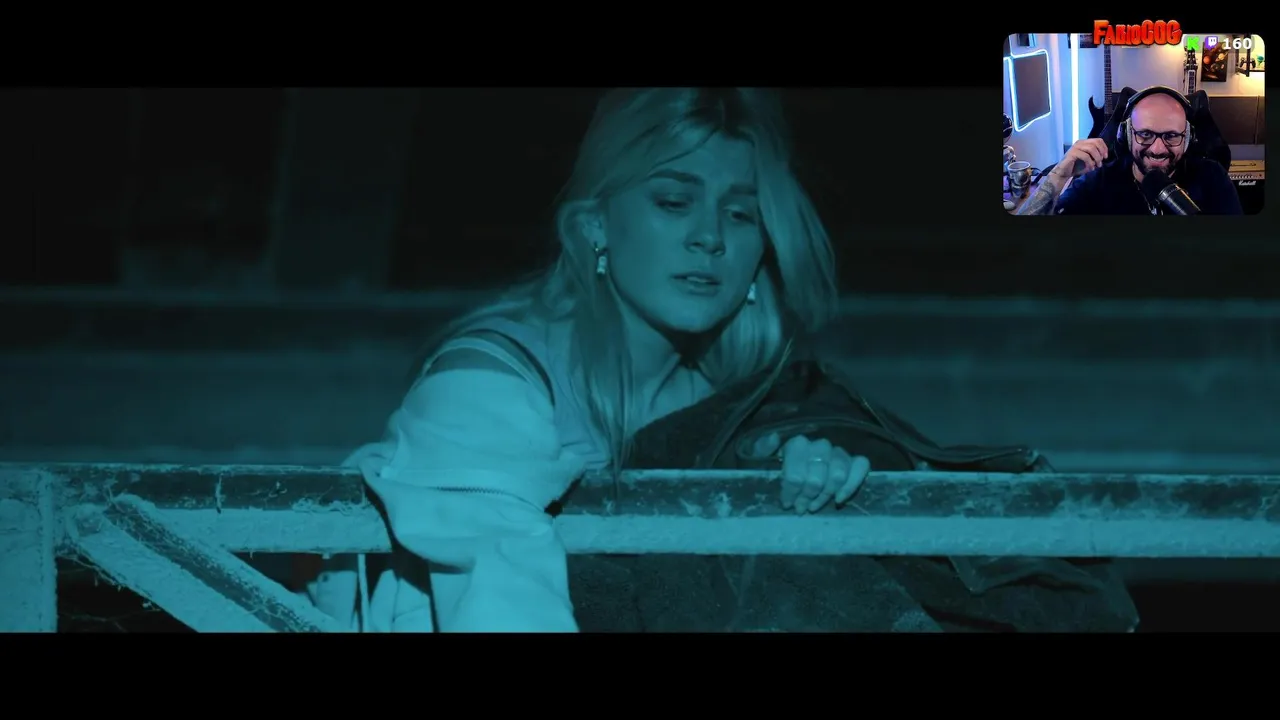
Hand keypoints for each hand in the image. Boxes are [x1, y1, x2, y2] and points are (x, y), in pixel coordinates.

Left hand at [754, 433, 870, 513]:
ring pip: (838, 475)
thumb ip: (762, 447)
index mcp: (797, 443)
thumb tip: (774, 438)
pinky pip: (860, 467)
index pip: (796, 473)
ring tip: (814, 507)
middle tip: (800, 508)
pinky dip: (852, 485)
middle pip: (817, 478)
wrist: (790, 465)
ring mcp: (838, 452)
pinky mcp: (854, 460)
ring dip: (825, 495)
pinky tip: (839, 499)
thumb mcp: (760, 456)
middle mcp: (820, 444)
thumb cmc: (775, 463)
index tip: (786, 503)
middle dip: (807, 497)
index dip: (791, 492)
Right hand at [1050, 138, 1108, 180]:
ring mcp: (1075, 147)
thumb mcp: (1088, 159)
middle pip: (1096, 143)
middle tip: (1101, 162)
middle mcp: (1080, 142)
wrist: (1063, 173)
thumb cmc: (1076, 167)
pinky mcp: (1072, 153)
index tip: (1105, 157)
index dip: (1104, 148)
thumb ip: (1095, 155)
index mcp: (1084, 142)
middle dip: (1101, 153)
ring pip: (1091, 148)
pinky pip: (1085, 156)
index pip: (1098, 140)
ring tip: (1097, 165)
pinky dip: (1090, 163)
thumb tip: (1104, 156)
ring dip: (1097, 158)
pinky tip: (1090, 168)